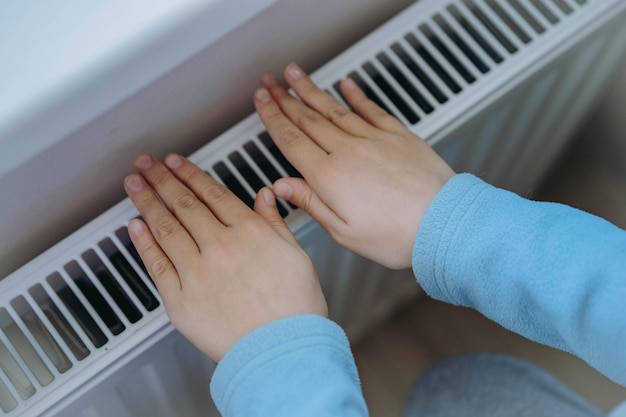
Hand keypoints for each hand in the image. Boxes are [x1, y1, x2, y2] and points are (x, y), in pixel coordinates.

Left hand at [124, 154, 326, 361]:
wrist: (283, 352)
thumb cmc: (295, 309)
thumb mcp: (296, 255)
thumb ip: (275, 223)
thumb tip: (264, 196)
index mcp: (250, 233)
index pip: (212, 193)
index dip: (189, 174)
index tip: (175, 162)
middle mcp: (220, 247)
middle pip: (184, 204)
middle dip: (161, 180)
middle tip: (145, 164)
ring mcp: (197, 273)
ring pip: (165, 228)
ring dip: (146, 201)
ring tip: (133, 184)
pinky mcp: (180, 300)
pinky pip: (157, 265)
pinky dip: (143, 243)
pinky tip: (134, 226)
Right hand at [254, 63, 453, 268]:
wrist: (445, 224)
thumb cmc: (398, 235)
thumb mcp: (343, 231)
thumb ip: (311, 203)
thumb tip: (282, 186)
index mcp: (330, 177)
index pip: (291, 140)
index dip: (273, 117)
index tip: (261, 101)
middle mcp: (348, 151)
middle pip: (308, 118)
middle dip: (285, 97)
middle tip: (270, 81)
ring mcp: (374, 139)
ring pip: (334, 108)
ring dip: (311, 89)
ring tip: (295, 73)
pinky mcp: (398, 136)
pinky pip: (371, 109)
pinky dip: (356, 95)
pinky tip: (345, 85)